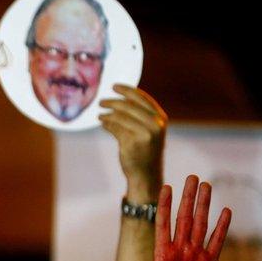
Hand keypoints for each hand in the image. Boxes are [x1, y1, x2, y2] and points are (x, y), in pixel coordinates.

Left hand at [99, 84, 165, 201]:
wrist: (146, 174)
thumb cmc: (145, 151)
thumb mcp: (148, 131)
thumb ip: (138, 116)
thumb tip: (117, 102)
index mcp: (161, 119)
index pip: (142, 98)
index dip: (127, 90)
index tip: (114, 86)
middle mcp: (155, 125)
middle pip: (129, 106)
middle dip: (113, 102)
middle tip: (101, 101)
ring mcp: (144, 134)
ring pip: (120, 117)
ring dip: (107, 114)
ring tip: (100, 114)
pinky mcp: (132, 143)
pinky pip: (115, 128)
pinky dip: (107, 124)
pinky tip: (103, 123)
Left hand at [109, 175, 231, 260]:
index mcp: (163, 255)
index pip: (163, 224)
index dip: (164, 206)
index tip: (166, 187)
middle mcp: (179, 250)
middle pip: (184, 218)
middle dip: (187, 198)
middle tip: (191, 176)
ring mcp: (195, 255)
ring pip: (201, 224)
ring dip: (204, 205)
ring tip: (207, 185)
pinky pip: (216, 241)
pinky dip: (222, 227)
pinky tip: (226, 211)